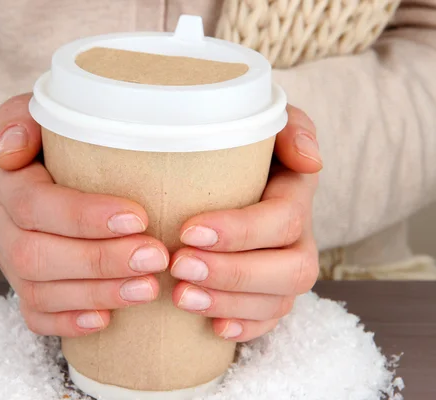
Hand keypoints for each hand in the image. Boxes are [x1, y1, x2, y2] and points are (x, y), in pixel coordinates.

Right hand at [0, 94, 168, 336]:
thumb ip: (24, 117)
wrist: (37, 164)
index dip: (83, 216)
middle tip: (154, 257)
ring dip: (96, 293)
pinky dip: (69, 322)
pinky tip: (107, 320)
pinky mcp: (21, 285)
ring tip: (147, 288)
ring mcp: (7, 259)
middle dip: (99, 261)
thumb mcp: (40, 111)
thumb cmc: (53, 137)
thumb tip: (12, 147)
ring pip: (38, 291)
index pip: (33, 203)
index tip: (138, 218)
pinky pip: (34, 315)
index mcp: (2, 178)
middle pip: (35, 254)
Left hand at [170, 105, 321, 341]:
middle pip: (290, 270)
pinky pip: (270, 323)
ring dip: (229, 304)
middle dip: (232, 273)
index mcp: (296, 195)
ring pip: (278, 302)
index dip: (241, 231)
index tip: (189, 230)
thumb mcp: (267, 122)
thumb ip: (291, 127)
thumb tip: (310, 160)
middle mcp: (300, 238)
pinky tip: (213, 329)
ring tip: (181, 296)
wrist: (228, 170)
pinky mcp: (270, 294)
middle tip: (179, 265)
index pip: (284, 219)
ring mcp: (286, 271)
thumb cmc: (242, 147)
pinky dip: (245, 329)